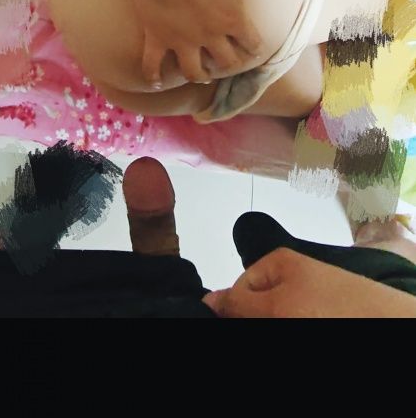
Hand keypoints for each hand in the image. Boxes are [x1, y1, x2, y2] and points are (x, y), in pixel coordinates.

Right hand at [124, 0, 289, 85]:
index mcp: (233, 20)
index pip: (253, 45)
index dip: (255, 47)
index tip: (253, 47)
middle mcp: (209, 36)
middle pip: (226, 63)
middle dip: (230, 63)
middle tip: (228, 60)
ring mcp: (181, 40)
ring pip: (193, 72)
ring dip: (200, 75)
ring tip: (201, 74)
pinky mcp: (156, 38)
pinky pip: (152, 66)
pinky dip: (153, 77)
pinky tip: (156, 82)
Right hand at [203, 248, 415, 318]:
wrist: (381, 321)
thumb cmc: (333, 308)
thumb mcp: (277, 306)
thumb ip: (240, 303)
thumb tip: (207, 300)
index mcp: (278, 263)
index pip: (238, 289)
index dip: (237, 311)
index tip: (239, 324)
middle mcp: (292, 277)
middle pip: (258, 306)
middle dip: (258, 318)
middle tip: (276, 322)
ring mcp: (308, 299)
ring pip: (277, 314)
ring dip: (274, 321)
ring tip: (297, 320)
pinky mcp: (322, 312)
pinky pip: (295, 316)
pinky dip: (294, 320)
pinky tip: (308, 323)